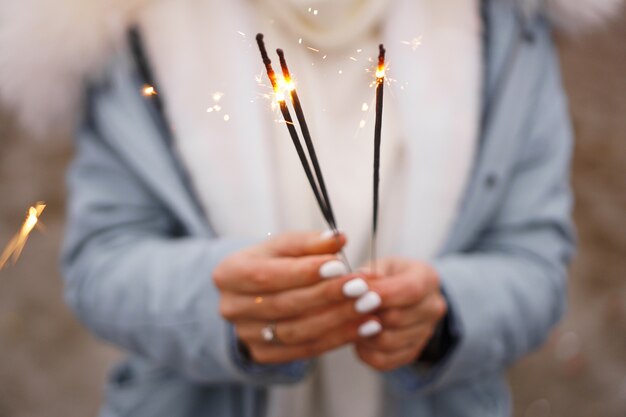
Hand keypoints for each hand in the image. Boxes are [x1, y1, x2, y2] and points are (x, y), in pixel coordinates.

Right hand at [213, 231, 378, 363]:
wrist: (254, 295)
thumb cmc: (273, 263)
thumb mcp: (285, 246)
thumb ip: (310, 242)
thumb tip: (339, 237)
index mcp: (229, 274)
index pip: (267, 275)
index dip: (304, 272)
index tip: (339, 265)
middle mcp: (231, 308)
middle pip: (284, 304)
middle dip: (327, 295)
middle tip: (362, 286)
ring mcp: (246, 335)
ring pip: (297, 331)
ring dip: (337, 319)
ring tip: (368, 305)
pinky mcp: (264, 355)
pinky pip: (306, 350)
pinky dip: (338, 338)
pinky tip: (364, 326)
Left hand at [355, 258, 446, 370]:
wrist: (405, 296)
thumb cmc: (390, 275)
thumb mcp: (382, 265)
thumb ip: (370, 273)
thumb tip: (354, 285)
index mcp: (428, 279)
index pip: (410, 290)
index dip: (381, 294)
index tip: (353, 292)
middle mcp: (433, 308)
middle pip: (397, 318)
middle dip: (367, 314)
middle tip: (346, 308)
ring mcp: (425, 333)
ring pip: (388, 342)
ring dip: (363, 334)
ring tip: (350, 321)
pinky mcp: (412, 352)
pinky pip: (384, 360)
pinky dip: (365, 351)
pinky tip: (358, 337)